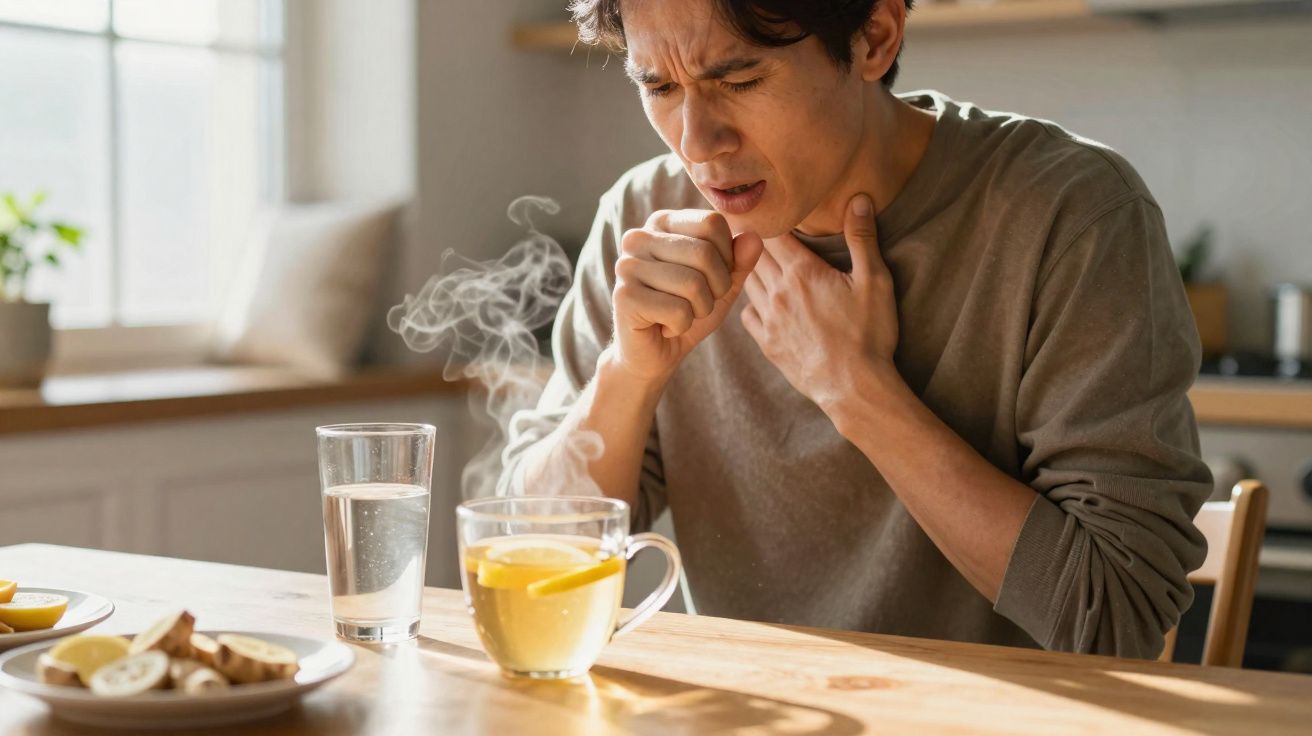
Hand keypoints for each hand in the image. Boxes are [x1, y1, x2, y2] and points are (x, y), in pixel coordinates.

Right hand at [611, 209, 763, 381]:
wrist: (654, 353)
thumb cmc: (687, 311)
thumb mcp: (722, 284)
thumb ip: (740, 261)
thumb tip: (754, 238)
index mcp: (662, 223)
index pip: (711, 223)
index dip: (726, 258)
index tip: (710, 279)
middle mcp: (638, 237)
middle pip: (704, 253)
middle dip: (715, 290)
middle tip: (696, 304)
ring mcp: (627, 265)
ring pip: (693, 284)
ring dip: (699, 310)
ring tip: (680, 315)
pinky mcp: (624, 296)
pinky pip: (677, 311)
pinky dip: (681, 326)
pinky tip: (663, 327)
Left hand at [740, 193, 898, 409]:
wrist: (855, 388)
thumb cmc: (869, 334)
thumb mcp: (875, 282)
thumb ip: (862, 238)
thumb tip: (858, 199)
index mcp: (803, 271)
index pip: (772, 233)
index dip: (766, 219)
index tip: (762, 209)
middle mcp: (778, 291)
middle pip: (754, 254)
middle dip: (752, 239)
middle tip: (746, 226)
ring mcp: (770, 319)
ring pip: (747, 282)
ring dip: (749, 268)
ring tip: (749, 258)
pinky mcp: (768, 344)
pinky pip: (747, 315)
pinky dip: (751, 303)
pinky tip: (761, 301)